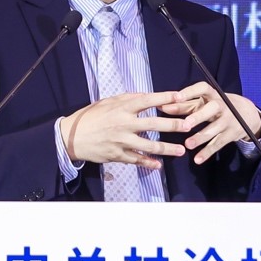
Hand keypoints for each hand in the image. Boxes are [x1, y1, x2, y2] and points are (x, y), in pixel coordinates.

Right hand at [60, 91, 190, 169]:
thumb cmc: (90, 116)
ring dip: (168, 149)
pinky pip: (137, 160)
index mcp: (122, 108)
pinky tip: (159, 165)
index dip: (165, 98)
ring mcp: (122, 142)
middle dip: (173, 126)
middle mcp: (124, 124)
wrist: (72, 137)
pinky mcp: (118, 155)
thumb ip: (128, 98)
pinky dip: (149, 163)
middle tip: (188, 126)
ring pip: (150, 146)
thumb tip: (146, 95)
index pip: (148, 101)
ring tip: (182, 150)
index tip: (180, 97)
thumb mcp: (107, 102)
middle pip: (154, 125)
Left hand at [159, 81, 260, 164]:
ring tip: (187, 145)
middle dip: (199, 116)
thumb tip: (162, 106)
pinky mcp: (231, 134)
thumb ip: (184, 104)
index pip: (202, 88)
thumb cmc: (216, 106)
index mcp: (213, 94)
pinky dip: (207, 152)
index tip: (176, 97)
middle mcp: (222, 106)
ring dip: (201, 137)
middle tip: (185, 124)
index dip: (190, 92)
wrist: (247, 114)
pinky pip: (218, 143)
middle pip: (212, 109)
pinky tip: (197, 160)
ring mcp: (228, 120)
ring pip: (214, 129)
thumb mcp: (204, 102)